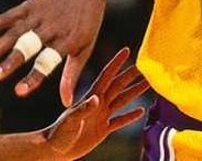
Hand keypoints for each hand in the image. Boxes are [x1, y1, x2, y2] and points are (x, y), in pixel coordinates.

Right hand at [0, 0, 106, 105]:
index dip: (35, 76)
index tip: (19, 91)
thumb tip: (67, 103)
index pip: (50, 61)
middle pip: (29, 45)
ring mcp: (39, 15)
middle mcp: (52, 27)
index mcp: (68, 40)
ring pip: (15, 32)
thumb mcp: (84, 48)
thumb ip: (72, 75)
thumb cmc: (85, 25)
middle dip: (11, 61)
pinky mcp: (29, 6)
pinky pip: (7, 17)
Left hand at [41, 46, 149, 160]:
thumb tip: (97, 98)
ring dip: (134, 92)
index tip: (127, 50)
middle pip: (118, 85)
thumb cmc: (58, 134)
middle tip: (145, 66)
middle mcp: (98, 103)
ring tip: (147, 84)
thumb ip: (83, 109)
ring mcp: (101, 115)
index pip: (106, 75)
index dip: (116, 62)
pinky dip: (130, 116)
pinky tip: (140, 111)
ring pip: (122, 100)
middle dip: (131, 74)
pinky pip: (120, 121)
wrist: (54, 150)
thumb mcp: (70, 120)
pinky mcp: (103, 129)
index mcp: (90, 97)